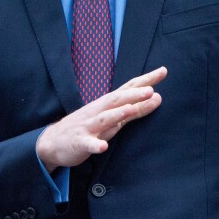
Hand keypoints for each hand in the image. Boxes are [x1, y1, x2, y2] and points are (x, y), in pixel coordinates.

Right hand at [36, 66, 166, 172]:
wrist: (54, 141)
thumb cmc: (89, 126)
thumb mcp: (114, 117)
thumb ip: (135, 109)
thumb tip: (157, 97)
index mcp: (108, 103)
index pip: (129, 88)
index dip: (146, 80)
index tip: (163, 71)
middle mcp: (99, 111)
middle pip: (118, 100)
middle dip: (134, 95)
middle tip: (151, 90)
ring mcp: (89, 126)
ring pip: (104, 119)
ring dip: (117, 114)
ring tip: (130, 110)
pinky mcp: (79, 142)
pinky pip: (88, 144)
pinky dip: (95, 144)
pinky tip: (103, 147)